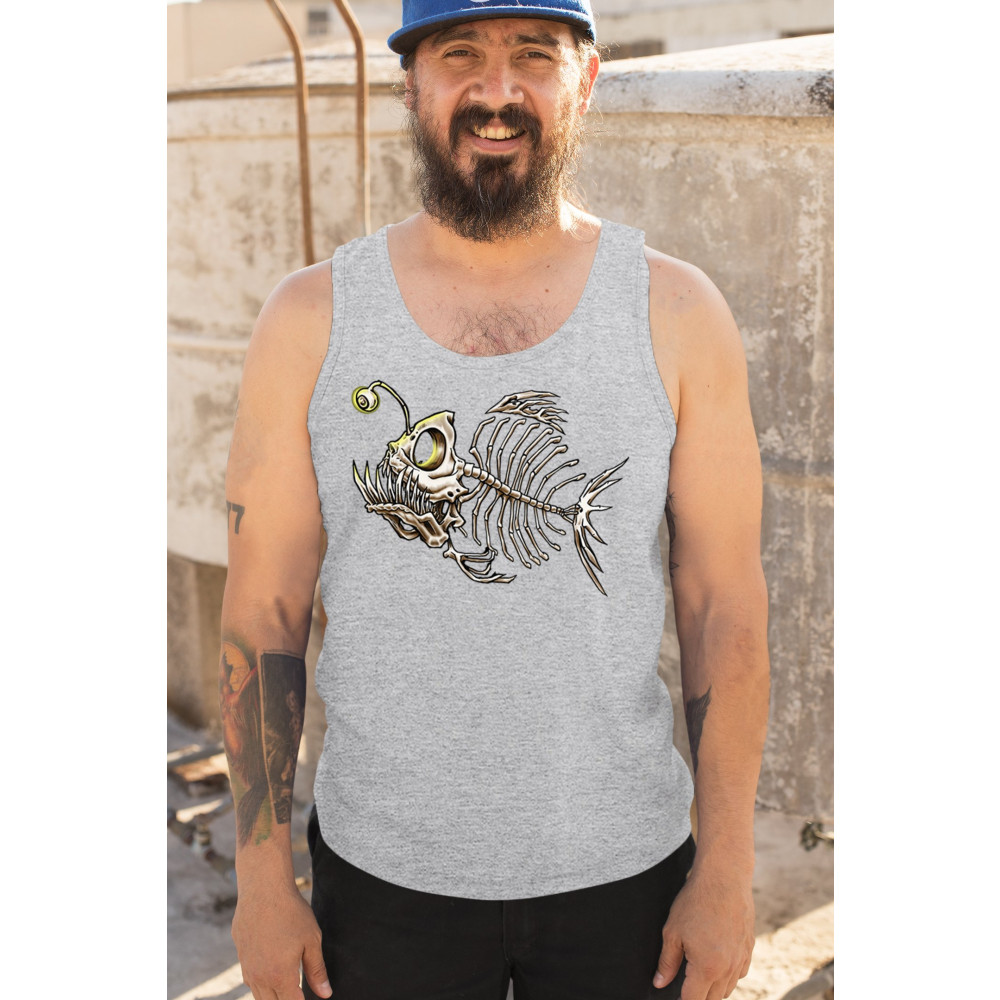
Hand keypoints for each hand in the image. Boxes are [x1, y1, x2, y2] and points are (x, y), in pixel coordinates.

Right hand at [232, 881, 331, 999]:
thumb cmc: (292, 912)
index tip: (307, 996)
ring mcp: (246, 966)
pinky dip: (260, 979)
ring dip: (272, 993)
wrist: (264, 888)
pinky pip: (249, 976)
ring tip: (286, 984)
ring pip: (258, 994)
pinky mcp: (239, 953)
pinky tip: (270, 967)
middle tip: (297, 990)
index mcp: (280, 976)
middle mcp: (259, 977)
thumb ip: (317, 971)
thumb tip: (325, 994)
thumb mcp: (312, 940)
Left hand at [652, 870, 753, 999]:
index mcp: (707, 967)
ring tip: (697, 979)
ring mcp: (741, 959)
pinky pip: (738, 974)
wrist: (724, 877)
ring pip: (727, 989)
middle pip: (712, 999)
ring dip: (713, 990)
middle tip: (684, 987)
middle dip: (697, 997)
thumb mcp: (673, 932)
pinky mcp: (749, 949)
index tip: (674, 999)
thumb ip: (667, 962)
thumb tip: (659, 984)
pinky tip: (716, 965)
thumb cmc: (695, 902)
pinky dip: (727, 976)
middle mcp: (728, 969)